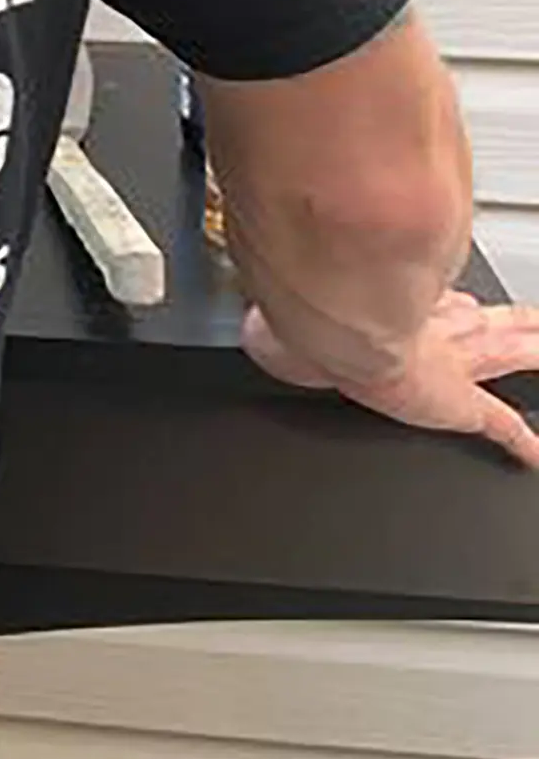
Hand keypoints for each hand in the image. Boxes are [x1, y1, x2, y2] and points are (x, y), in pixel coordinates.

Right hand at [244, 291, 538, 468]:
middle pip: (473, 324)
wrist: (326, 328)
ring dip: (527, 357)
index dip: (445, 306)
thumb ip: (275, 314)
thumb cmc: (302, 314)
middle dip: (498, 323)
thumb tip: (249, 320)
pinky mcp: (457, 401)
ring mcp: (447, 361)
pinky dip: (522, 443)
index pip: (424, 304)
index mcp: (384, 306)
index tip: (458, 303)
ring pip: (501, 357)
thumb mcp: (287, 314)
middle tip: (526, 321)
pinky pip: (500, 424)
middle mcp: (423, 326)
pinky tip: (535, 455)